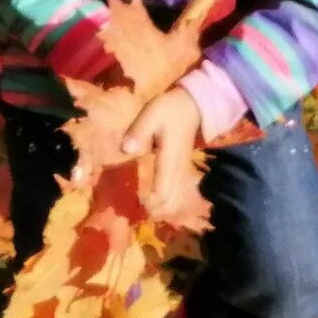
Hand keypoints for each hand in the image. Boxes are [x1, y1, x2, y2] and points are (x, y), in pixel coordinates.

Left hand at [119, 84, 202, 221]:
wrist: (191, 106)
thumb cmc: (169, 110)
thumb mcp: (151, 115)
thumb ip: (138, 132)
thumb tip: (125, 149)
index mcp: (169, 160)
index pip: (163, 192)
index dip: (150, 203)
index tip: (136, 202)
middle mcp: (178, 170)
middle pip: (171, 203)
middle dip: (155, 211)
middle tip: (136, 208)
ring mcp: (182, 171)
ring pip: (176, 200)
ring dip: (161, 208)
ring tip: (143, 206)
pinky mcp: (181, 170)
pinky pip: (177, 193)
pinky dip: (166, 201)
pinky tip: (152, 199)